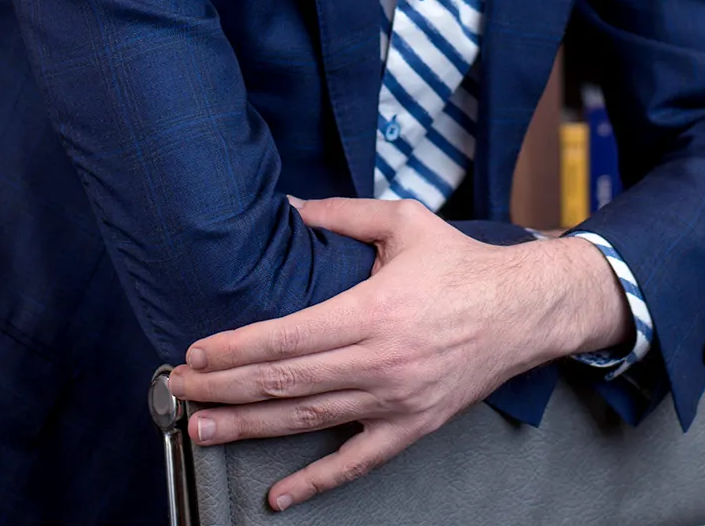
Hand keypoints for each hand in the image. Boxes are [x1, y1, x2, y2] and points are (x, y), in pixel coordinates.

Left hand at [166, 196, 629, 511]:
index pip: (286, 337)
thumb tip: (290, 207)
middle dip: (223, 390)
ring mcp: (394, 401)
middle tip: (178, 393)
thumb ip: (342, 215)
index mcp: (372, 311)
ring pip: (307, 422)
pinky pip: (356, 462)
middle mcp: (379, 362)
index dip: (234, 349)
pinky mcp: (412, 427)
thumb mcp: (403, 222)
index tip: (196, 354)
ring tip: (203, 431)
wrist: (526, 310)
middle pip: (283, 382)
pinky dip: (316, 483)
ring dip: (249, 430)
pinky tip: (279, 496)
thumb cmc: (461, 264)